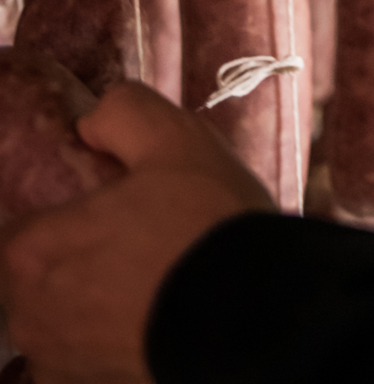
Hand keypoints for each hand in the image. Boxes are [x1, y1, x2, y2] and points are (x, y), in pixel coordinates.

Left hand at [0, 82, 272, 383]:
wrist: (253, 316)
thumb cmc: (203, 225)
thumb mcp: (173, 138)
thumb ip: (120, 113)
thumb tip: (91, 123)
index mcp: (33, 252)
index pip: (18, 231)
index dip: (58, 218)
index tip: (99, 212)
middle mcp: (30, 316)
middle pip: (34, 281)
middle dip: (72, 261)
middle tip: (129, 243)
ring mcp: (60, 364)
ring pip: (58, 323)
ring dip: (87, 305)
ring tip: (146, 283)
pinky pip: (82, 362)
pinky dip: (106, 341)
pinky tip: (148, 319)